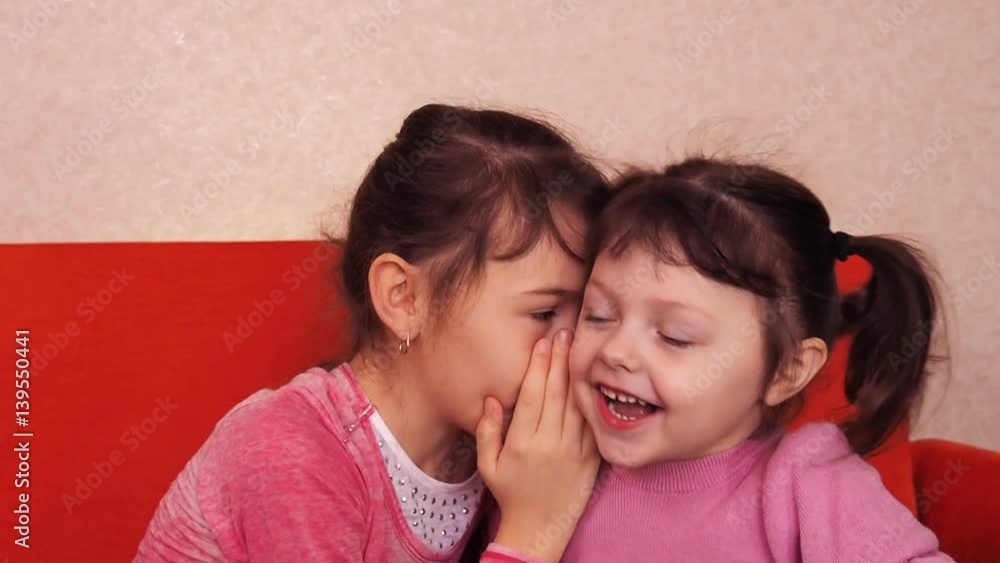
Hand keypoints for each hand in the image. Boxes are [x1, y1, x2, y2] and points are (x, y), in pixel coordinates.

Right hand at [476, 329, 599, 561]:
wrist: (539, 529)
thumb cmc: (510, 493)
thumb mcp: (487, 465)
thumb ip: (487, 431)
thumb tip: (492, 399)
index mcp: (522, 443)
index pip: (532, 396)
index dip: (537, 366)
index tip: (542, 342)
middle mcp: (550, 444)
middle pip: (557, 393)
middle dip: (560, 359)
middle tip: (564, 331)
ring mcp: (574, 451)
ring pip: (577, 404)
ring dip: (577, 372)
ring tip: (578, 345)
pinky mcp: (591, 458)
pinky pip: (593, 423)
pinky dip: (592, 398)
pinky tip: (592, 378)